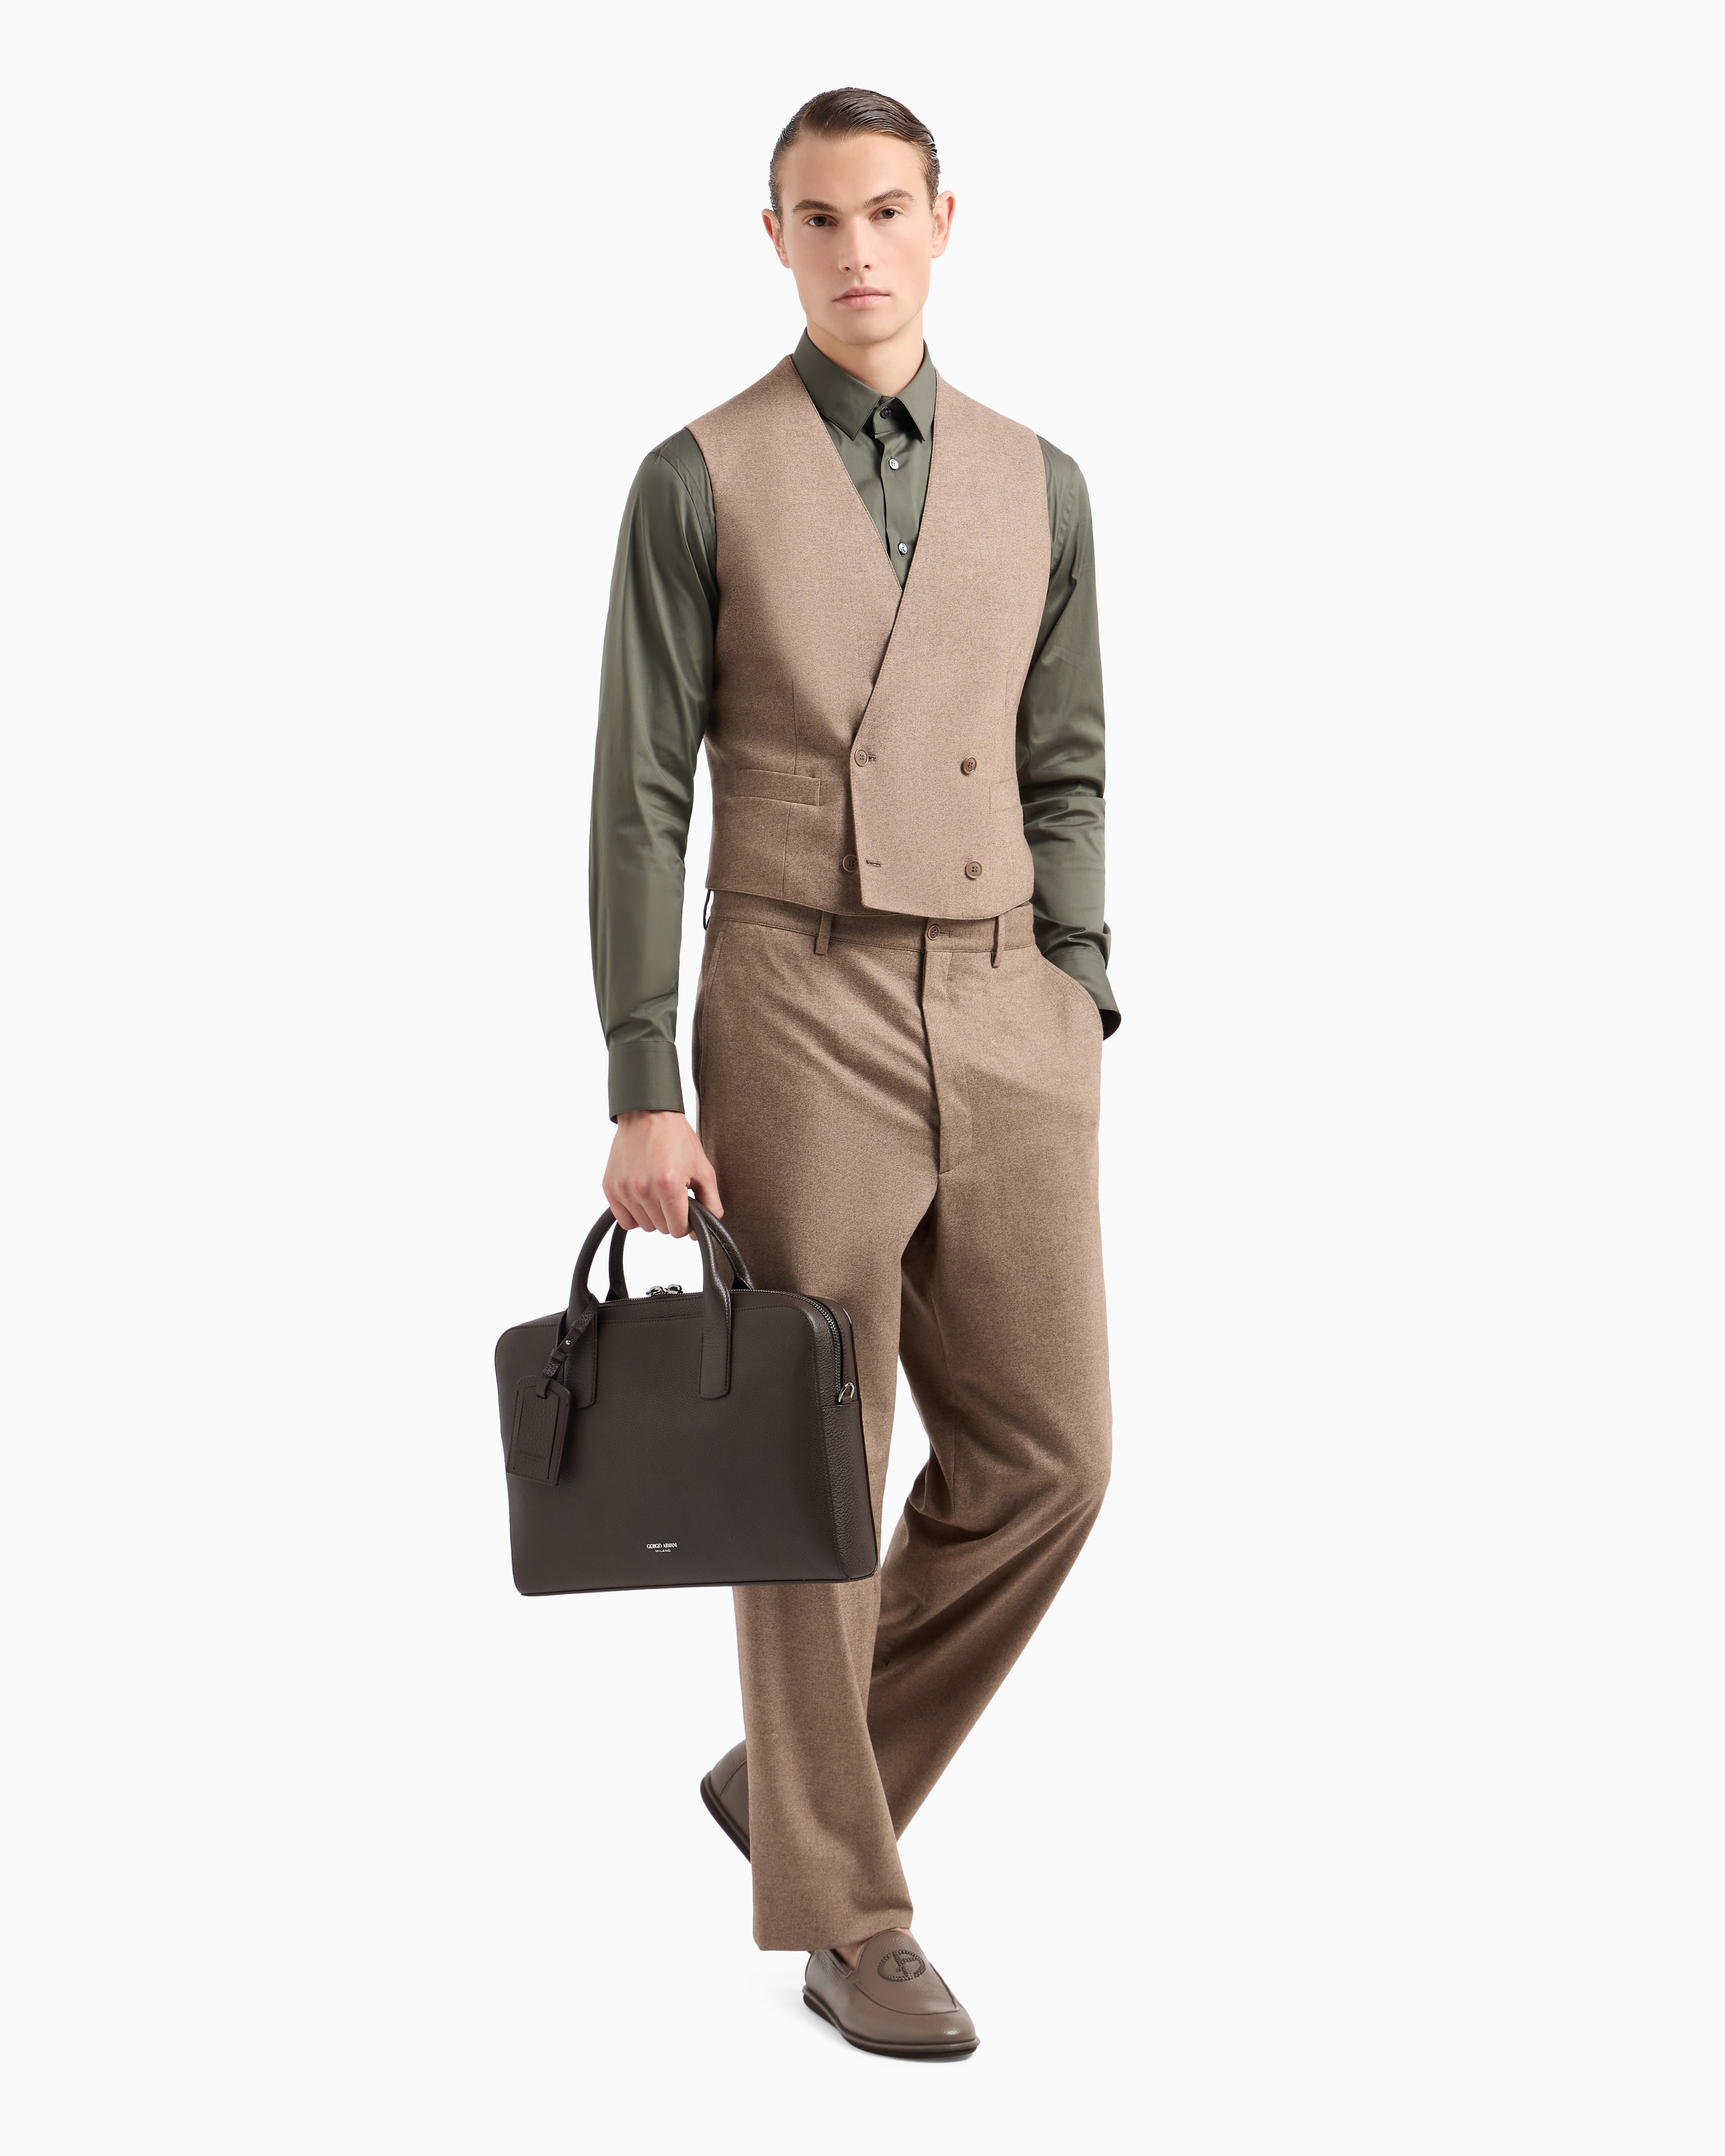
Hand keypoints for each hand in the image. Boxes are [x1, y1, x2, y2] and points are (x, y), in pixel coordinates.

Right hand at [602, 1111, 721, 1237]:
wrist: (648, 1114)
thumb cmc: (676, 1137)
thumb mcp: (703, 1168)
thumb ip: (710, 1202)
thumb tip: (706, 1228)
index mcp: (669, 1185)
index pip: (678, 1229)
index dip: (686, 1223)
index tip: (686, 1210)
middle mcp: (644, 1190)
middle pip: (662, 1228)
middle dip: (671, 1217)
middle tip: (673, 1196)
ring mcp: (624, 1190)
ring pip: (644, 1226)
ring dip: (653, 1215)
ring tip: (658, 1193)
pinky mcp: (610, 1188)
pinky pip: (624, 1220)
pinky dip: (635, 1215)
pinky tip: (643, 1198)